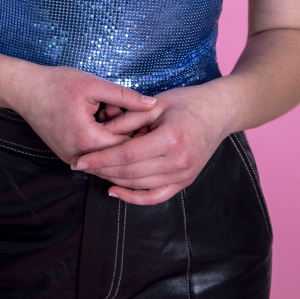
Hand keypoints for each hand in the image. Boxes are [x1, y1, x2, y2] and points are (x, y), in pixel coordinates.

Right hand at [8, 64, 158, 164]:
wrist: (24, 90)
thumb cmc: (56, 84)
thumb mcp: (93, 85)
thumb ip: (124, 96)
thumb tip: (152, 104)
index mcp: (88, 139)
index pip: (127, 149)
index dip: (143, 136)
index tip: (155, 122)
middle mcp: (79, 156)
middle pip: (118, 159)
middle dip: (132, 142)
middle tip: (145, 121)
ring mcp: (72, 159)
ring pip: (106, 160)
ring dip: (117, 144)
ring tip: (124, 119)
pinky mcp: (68, 156)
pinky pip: (94, 158)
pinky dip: (105, 145)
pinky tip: (108, 123)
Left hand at [70, 81, 231, 205]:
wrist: (219, 112)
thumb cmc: (187, 102)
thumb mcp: (156, 104)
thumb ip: (129, 118)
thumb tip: (101, 132)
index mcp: (170, 139)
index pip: (126, 155)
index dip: (100, 159)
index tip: (80, 160)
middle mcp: (178, 162)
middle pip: (130, 173)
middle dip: (102, 170)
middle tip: (80, 165)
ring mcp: (183, 175)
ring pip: (139, 185)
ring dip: (113, 180)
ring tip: (94, 172)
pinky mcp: (185, 181)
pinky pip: (155, 196)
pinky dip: (134, 197)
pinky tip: (115, 190)